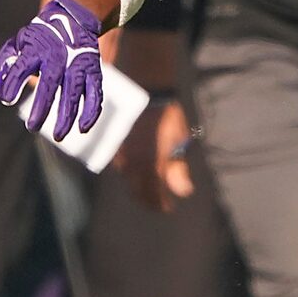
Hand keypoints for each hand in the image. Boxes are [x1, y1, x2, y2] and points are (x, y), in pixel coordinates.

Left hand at [0, 0, 105, 139]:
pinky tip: (82, 128)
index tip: (6, 100)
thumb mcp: (17, 45)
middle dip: (42, 107)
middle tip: (32, 127)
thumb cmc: (39, 37)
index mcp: (36, 49)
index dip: (13, 83)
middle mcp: (58, 57)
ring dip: (67, 116)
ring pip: (74, 93)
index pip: (22, 67)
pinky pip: (95, 94)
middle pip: (51, 84)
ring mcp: (78, 64)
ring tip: (57, 135)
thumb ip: (2, 68)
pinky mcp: (93, 71)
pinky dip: (91, 112)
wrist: (72, 19)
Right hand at [124, 96, 194, 211]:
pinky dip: (127, 172)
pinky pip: (119, 165)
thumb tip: (184, 191)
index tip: (168, 208)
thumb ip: (178, 167)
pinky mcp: (114, 144)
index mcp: (151, 163)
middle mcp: (133, 162)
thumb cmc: (166, 114)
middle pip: (137, 189)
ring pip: (127, 178)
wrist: (144, 89)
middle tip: (157, 203)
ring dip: (137, 187)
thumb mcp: (178, 139)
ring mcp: (121, 153)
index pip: (154, 193)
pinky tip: (133, 171)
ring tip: (146, 190)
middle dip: (147, 199)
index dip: (160, 203)